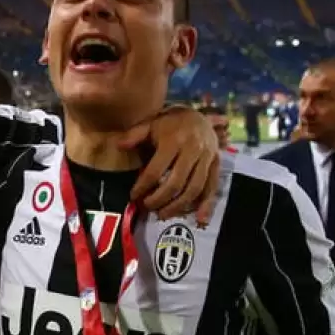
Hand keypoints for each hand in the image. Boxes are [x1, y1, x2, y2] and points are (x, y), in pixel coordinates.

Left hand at [120, 105, 219, 224]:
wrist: (199, 114)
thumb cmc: (169, 122)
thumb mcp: (150, 123)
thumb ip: (135, 135)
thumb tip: (118, 145)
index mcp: (174, 140)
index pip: (156, 170)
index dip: (143, 186)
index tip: (133, 196)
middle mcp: (192, 150)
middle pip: (176, 183)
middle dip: (159, 199)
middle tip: (147, 207)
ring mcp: (206, 158)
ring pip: (194, 188)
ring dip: (178, 206)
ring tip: (163, 215)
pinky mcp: (217, 164)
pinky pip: (213, 187)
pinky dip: (207, 205)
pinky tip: (200, 220)